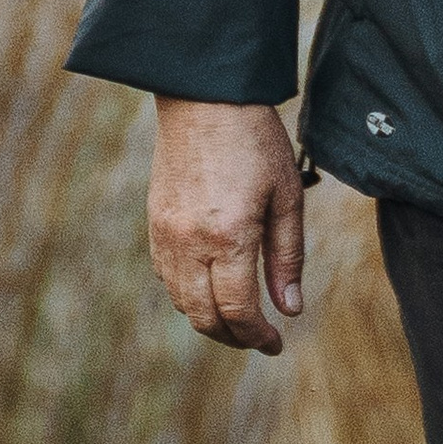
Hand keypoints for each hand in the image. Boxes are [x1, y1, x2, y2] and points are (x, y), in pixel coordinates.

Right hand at [148, 99, 303, 354]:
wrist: (204, 99)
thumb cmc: (255, 142)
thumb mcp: (286, 197)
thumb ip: (287, 257)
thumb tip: (289, 309)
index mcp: (228, 237)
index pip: (238, 311)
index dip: (257, 337)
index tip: (275, 344)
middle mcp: (189, 243)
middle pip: (204, 317)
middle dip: (233, 338)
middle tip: (259, 339)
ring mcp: (165, 235)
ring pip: (181, 302)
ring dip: (209, 320)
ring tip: (240, 320)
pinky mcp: (153, 224)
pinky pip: (167, 278)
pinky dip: (189, 295)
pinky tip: (214, 288)